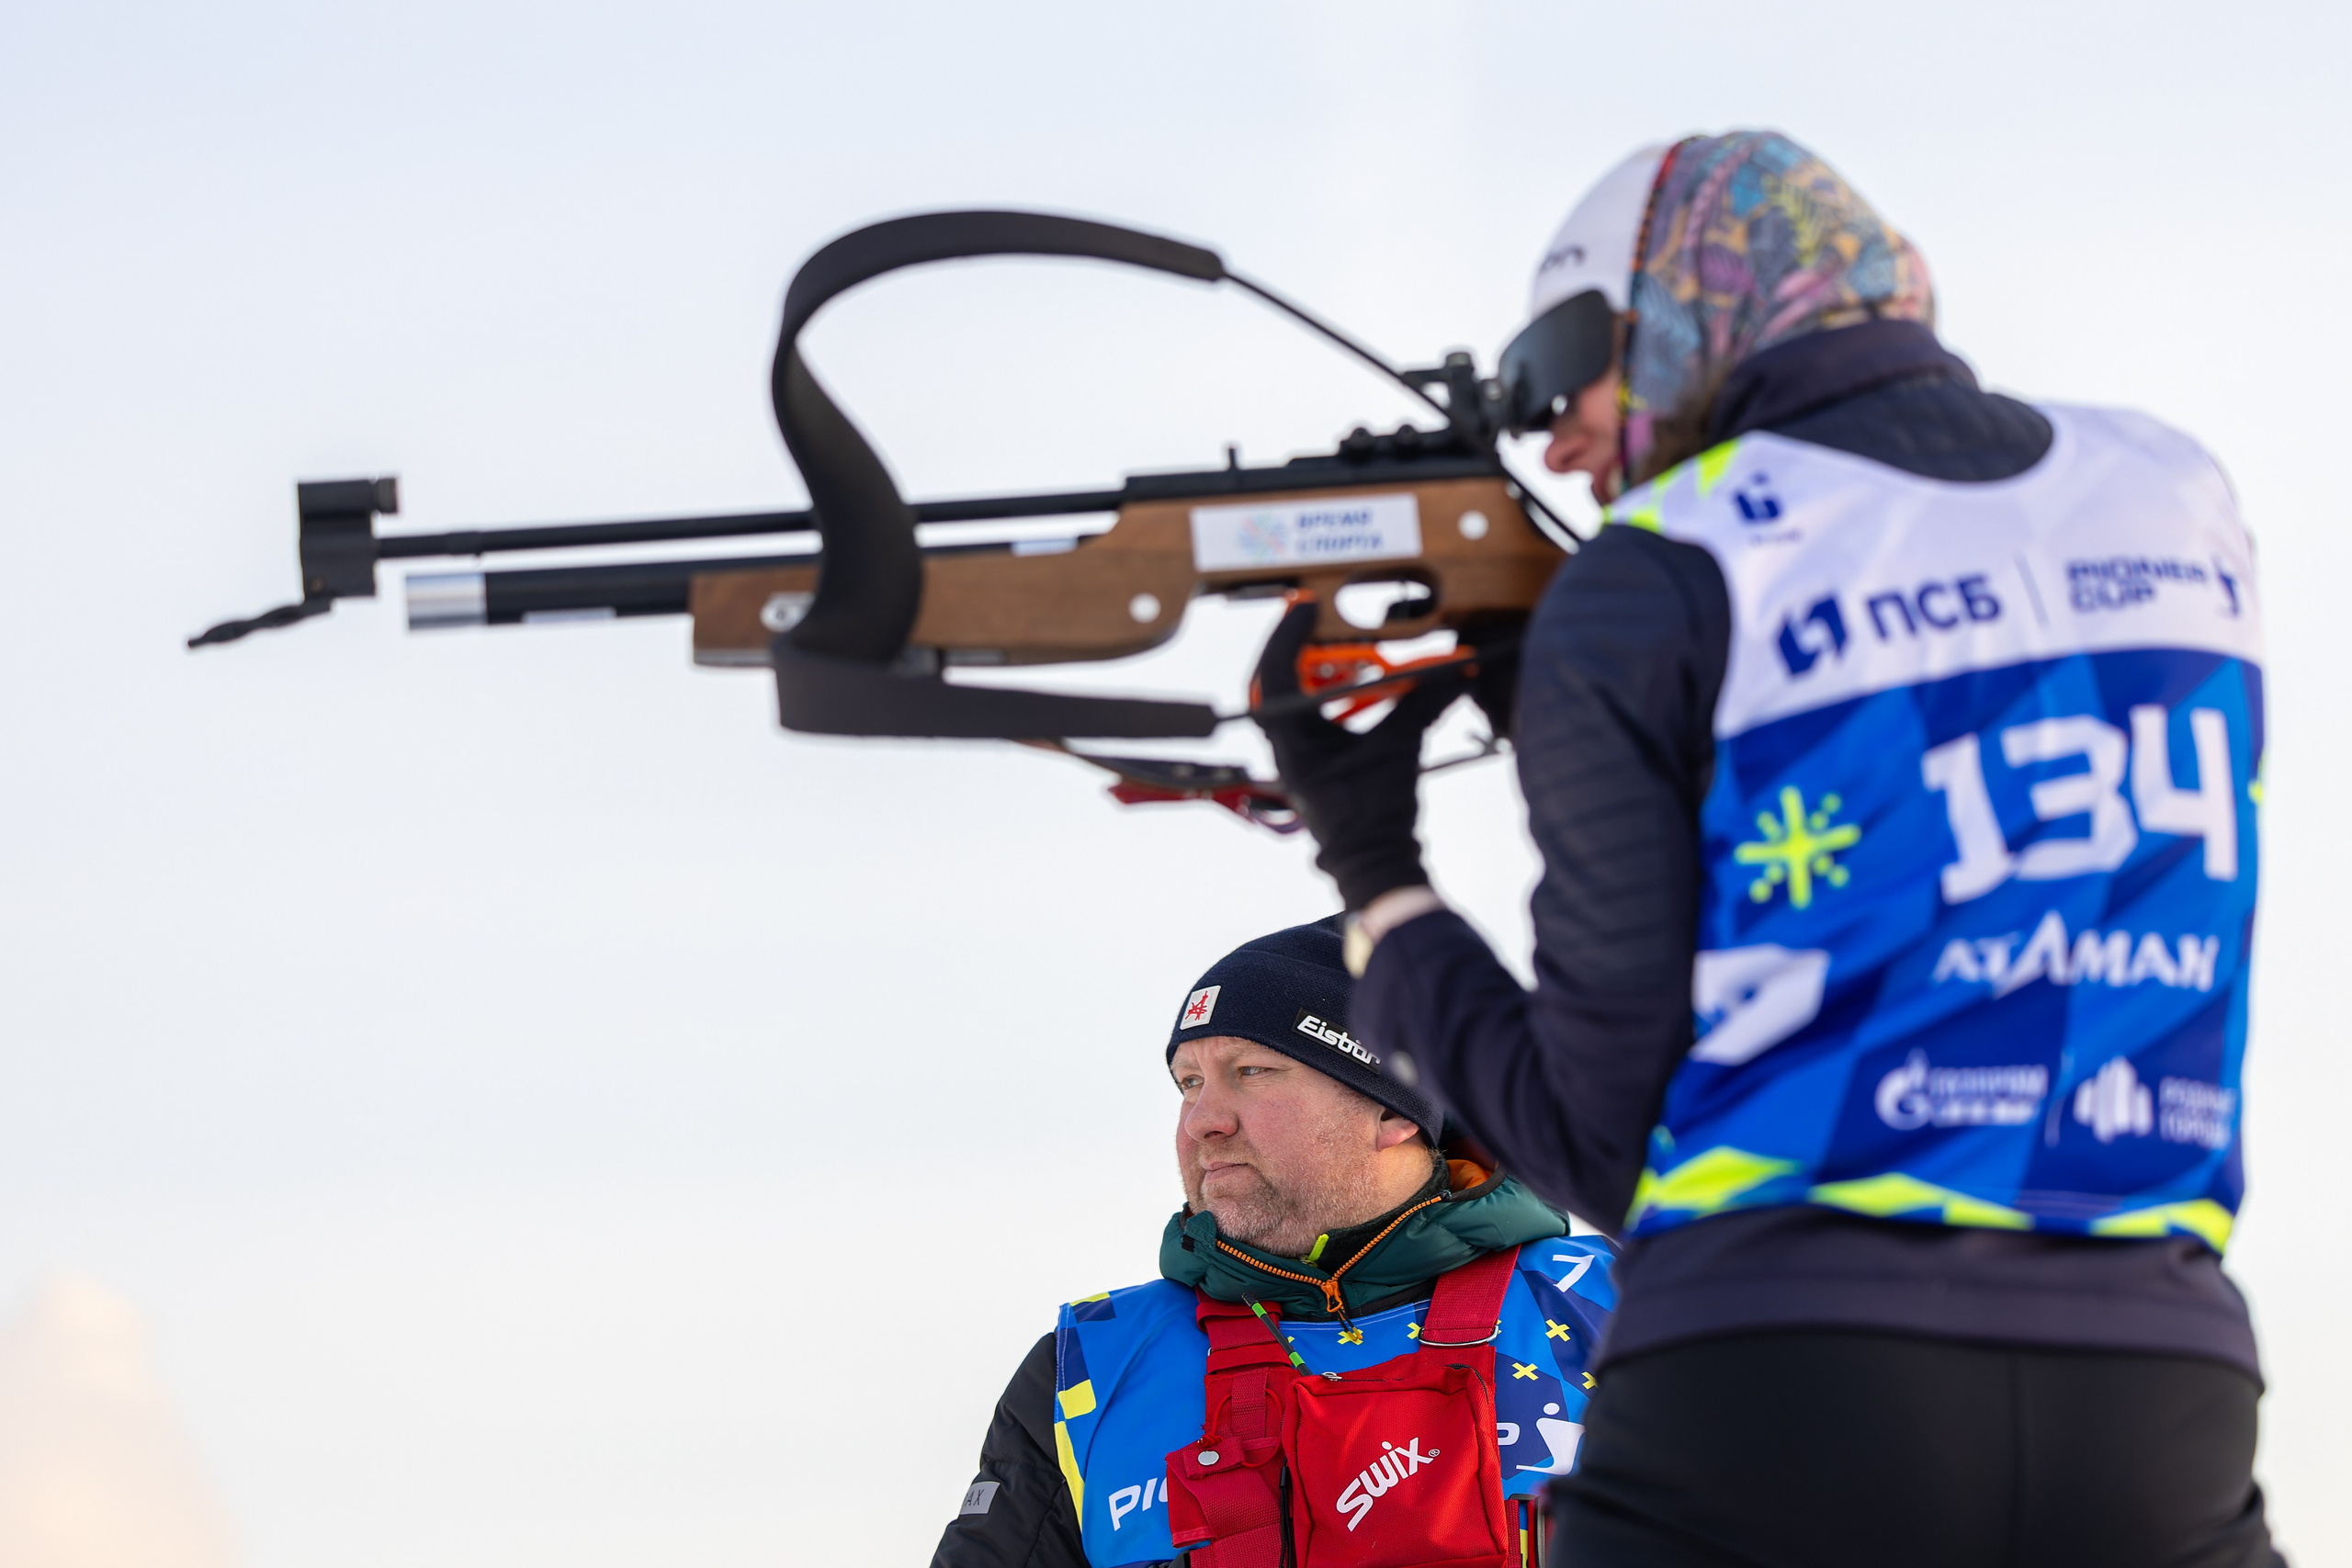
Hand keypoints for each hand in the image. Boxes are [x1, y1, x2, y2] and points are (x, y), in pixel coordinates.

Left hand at [1252, 599, 1466, 908]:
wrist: (1373, 865)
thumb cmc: (1373, 813)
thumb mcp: (1398, 747)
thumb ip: (1423, 703)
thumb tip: (1456, 670)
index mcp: (1289, 736)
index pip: (1275, 669)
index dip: (1290, 631)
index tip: (1308, 604)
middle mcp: (1285, 742)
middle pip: (1281, 678)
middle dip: (1307, 648)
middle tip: (1326, 623)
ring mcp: (1297, 754)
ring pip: (1297, 697)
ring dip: (1326, 673)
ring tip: (1353, 658)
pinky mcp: (1314, 763)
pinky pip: (1315, 717)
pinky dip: (1338, 698)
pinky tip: (1365, 691)